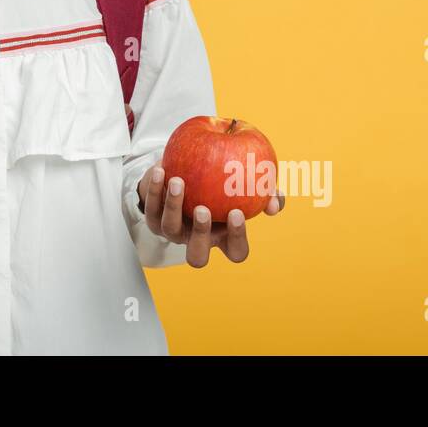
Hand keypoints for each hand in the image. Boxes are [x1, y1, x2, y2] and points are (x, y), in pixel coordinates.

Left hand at [136, 163, 285, 266]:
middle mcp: (197, 240)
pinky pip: (152, 208)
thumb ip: (265, 192)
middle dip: (200, 235)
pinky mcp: (154, 218)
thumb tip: (275, 203)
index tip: (236, 212)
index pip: (235, 251)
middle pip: (197, 256)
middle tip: (203, 209)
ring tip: (179, 181)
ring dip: (174, 206)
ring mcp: (173, 232)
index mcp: (223, 238)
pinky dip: (155, 189)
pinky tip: (162, 170)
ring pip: (170, 229)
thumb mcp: (244, 184)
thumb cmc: (221, 181)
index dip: (237, 237)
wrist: (182, 171)